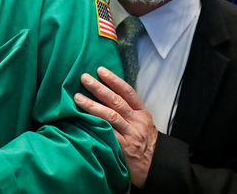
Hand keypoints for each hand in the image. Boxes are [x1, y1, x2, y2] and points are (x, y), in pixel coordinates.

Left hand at [74, 66, 156, 187]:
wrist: (159, 166)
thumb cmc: (146, 144)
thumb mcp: (143, 124)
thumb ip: (128, 111)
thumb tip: (106, 95)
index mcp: (142, 113)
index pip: (127, 92)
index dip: (113, 80)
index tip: (100, 70)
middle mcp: (137, 122)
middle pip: (116, 101)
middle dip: (99, 88)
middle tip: (84, 78)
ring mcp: (130, 134)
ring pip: (110, 116)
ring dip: (92, 105)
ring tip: (78, 98)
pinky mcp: (124, 148)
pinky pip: (108, 134)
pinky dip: (96, 126)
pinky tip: (83, 120)